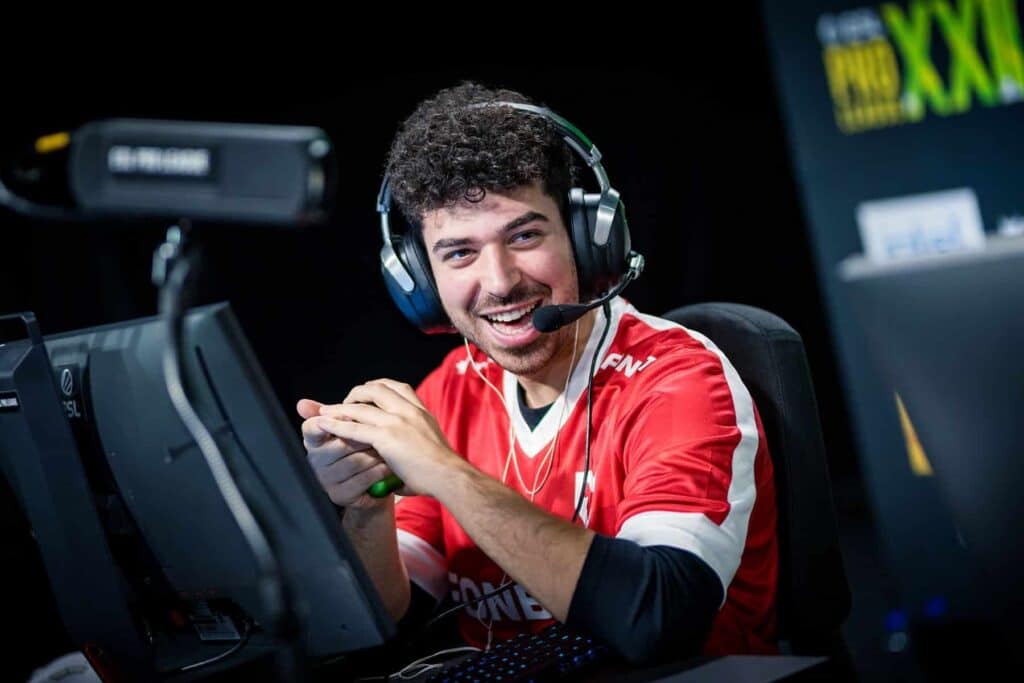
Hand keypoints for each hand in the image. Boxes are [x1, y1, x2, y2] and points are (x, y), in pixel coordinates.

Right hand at [297, 398, 397, 509]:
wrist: (371, 484)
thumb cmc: (359, 450)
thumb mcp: (347, 429)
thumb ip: (332, 413)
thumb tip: (302, 403)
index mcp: (313, 441)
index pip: (311, 429)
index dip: (328, 421)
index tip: (347, 416)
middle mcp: (315, 462)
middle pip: (341, 443)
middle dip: (366, 436)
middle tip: (384, 429)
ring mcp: (327, 481)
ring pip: (356, 460)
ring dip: (378, 453)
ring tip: (391, 446)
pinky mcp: (341, 495)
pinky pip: (365, 478)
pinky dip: (381, 470)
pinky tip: (390, 464)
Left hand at [316, 379, 464, 496]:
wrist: (448, 475)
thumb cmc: (441, 469)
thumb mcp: (430, 444)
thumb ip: (414, 441)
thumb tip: (402, 458)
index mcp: (421, 411)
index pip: (398, 387)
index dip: (379, 387)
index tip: (368, 392)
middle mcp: (408, 411)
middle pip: (377, 388)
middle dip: (357, 392)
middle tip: (346, 402)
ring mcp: (396, 422)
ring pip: (361, 406)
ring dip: (340, 407)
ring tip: (325, 411)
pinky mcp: (386, 437)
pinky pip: (355, 427)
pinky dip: (336, 425)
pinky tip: (324, 425)